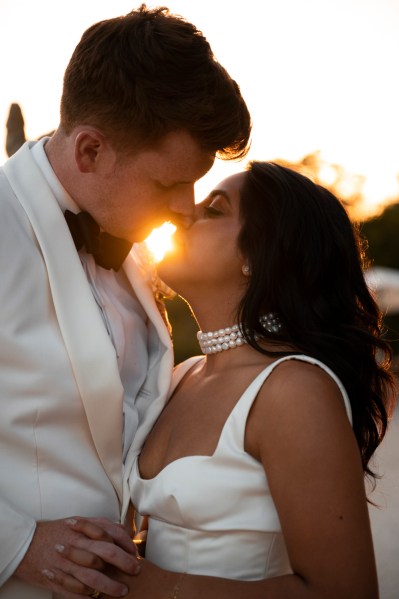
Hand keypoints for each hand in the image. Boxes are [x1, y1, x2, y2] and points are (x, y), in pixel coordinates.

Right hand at [15, 517, 139, 597]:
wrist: (25, 544)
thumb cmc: (56, 532)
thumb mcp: (78, 521)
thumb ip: (100, 524)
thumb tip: (121, 529)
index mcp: (83, 529)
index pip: (112, 534)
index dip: (127, 544)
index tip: (135, 553)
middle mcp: (77, 545)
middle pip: (106, 554)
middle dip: (125, 563)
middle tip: (136, 570)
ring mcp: (67, 564)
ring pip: (93, 577)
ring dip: (110, 586)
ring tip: (122, 591)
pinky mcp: (57, 580)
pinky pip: (76, 593)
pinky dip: (88, 598)